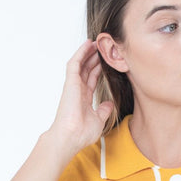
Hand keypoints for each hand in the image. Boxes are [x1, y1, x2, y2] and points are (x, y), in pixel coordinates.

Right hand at [47, 38, 114, 152]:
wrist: (71, 137)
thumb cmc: (81, 133)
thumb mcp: (98, 120)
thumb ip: (103, 110)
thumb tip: (109, 103)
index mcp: (83, 100)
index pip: (91, 81)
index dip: (97, 70)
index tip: (104, 62)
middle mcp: (78, 91)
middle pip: (86, 70)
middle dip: (93, 59)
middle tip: (101, 48)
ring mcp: (73, 86)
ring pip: (80, 64)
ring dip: (87, 53)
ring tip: (95, 43)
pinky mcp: (70, 82)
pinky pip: (75, 63)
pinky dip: (81, 53)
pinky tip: (88, 44)